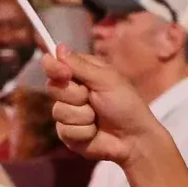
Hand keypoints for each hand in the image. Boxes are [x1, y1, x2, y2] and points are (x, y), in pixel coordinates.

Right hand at [45, 48, 165, 164]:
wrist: (133, 139)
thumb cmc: (126, 105)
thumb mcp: (106, 80)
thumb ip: (79, 66)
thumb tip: (58, 47)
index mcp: (82, 73)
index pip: (56, 65)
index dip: (55, 68)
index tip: (64, 73)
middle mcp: (72, 91)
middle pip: (53, 88)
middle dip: (75, 95)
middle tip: (94, 99)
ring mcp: (69, 113)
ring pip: (58, 111)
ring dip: (83, 116)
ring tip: (98, 118)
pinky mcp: (68, 133)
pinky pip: (64, 130)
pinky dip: (83, 132)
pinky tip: (94, 132)